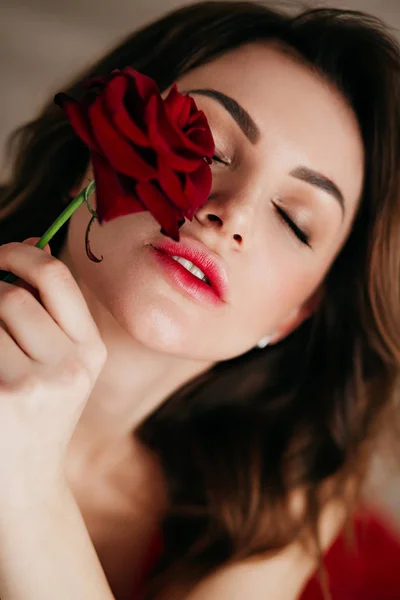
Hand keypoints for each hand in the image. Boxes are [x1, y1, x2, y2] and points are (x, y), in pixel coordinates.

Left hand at [0, 238, 106, 506]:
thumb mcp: (65, 365)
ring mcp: (31, 386)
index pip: (56, 277)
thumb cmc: (40, 416)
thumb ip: (51, 310)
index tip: (0, 256)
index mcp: (90, 351)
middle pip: (12, 296)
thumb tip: (29, 246)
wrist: (26, 482)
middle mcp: (68, 367)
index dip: (19, 255)